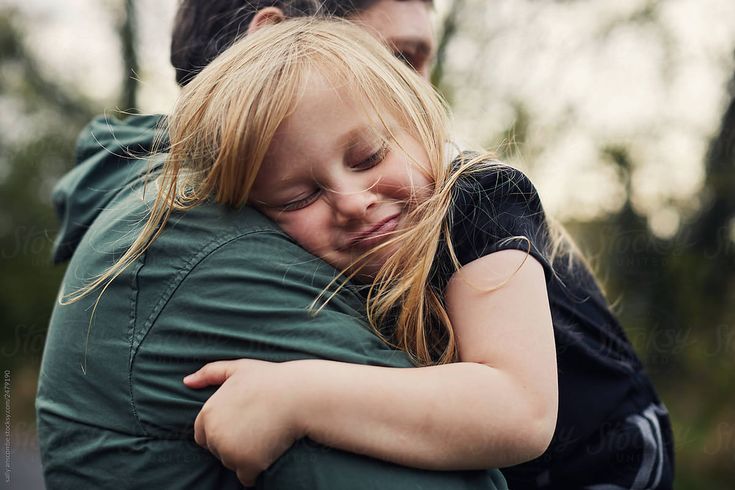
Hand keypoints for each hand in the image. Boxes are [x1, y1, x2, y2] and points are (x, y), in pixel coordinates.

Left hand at [184, 359, 305, 485]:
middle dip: (233, 445)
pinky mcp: (247, 465)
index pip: (203, 436)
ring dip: (244, 457)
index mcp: (208, 414)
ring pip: (232, 464)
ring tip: (264, 436)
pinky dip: (255, 471)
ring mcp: (230, 451)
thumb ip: (209, 373)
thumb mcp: (238, 369)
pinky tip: (268, 453)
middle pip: (218, 451)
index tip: (242, 424)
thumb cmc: (270, 380)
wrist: (298, 395)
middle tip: (256, 429)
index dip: (222, 431)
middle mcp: (214, 435)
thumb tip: (186, 381)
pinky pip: (246, 478)